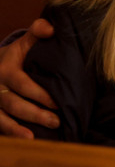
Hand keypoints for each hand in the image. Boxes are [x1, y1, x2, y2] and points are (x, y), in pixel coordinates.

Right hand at [0, 19, 58, 137]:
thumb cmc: (17, 55)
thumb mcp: (25, 41)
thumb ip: (38, 32)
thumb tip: (51, 28)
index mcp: (6, 69)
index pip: (22, 84)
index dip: (39, 94)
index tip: (57, 102)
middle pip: (15, 103)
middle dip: (35, 113)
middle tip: (57, 120)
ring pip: (5, 116)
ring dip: (22, 127)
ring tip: (41, 134)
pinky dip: (12, 132)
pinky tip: (27, 138)